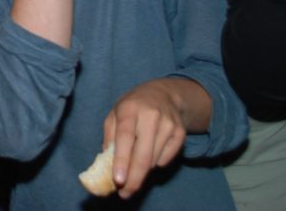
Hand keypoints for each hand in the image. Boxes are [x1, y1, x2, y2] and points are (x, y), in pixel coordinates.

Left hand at [102, 78, 208, 198]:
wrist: (164, 93)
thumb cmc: (132, 107)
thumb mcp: (115, 114)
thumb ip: (109, 137)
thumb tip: (106, 164)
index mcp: (129, 108)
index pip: (125, 137)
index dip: (121, 160)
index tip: (118, 180)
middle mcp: (150, 115)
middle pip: (143, 154)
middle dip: (134, 178)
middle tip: (125, 193)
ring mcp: (168, 123)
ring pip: (154, 160)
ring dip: (142, 171)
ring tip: (134, 169)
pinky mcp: (180, 132)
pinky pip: (166, 158)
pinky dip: (156, 162)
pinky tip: (150, 153)